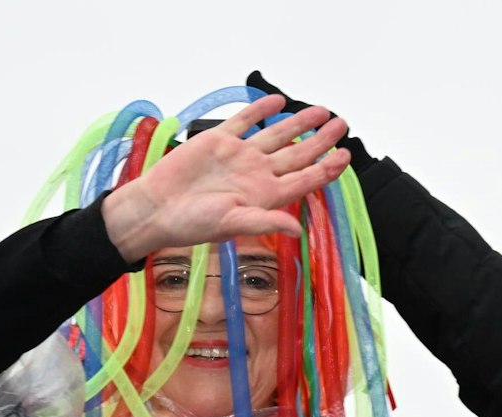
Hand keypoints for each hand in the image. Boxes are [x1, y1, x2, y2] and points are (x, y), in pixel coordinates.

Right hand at [101, 95, 350, 261]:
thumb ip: (265, 223)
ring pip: (277, 134)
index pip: (306, 179)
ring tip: (320, 112)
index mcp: (267, 195)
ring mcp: (240, 156)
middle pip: (298, 153)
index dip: (327, 168)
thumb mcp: (231, 225)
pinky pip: (245, 121)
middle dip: (322, 139)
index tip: (346, 156)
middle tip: (342, 124)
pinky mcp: (218, 141)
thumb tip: (296, 230)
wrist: (156, 208)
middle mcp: (258, 173)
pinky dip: (260, 110)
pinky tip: (277, 101)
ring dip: (298, 123)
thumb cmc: (192, 223)